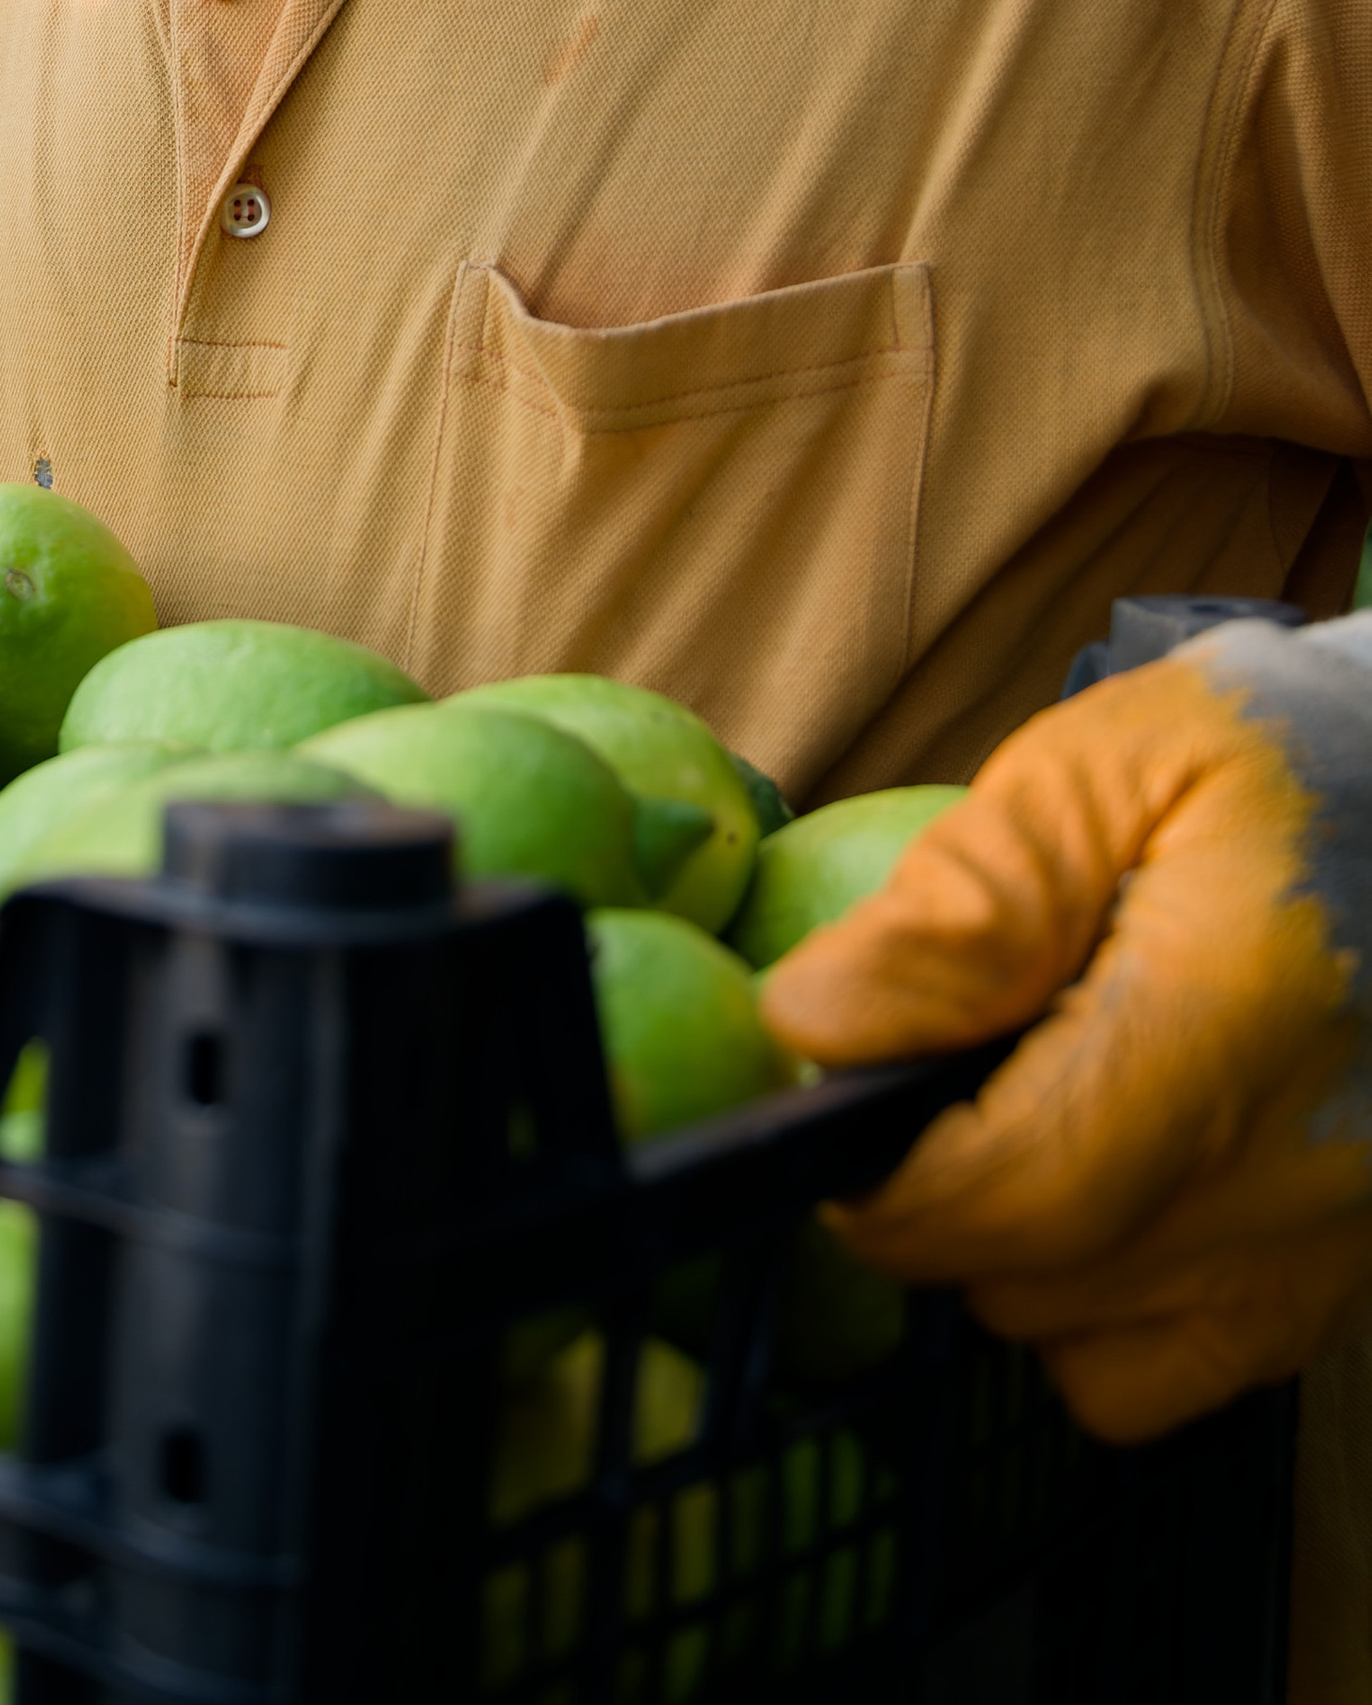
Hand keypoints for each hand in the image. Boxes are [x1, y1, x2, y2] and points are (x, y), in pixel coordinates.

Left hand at [760, 630, 1371, 1442]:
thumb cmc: (1276, 755)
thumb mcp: (1112, 764)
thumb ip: (965, 896)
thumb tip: (811, 1023)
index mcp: (1227, 1028)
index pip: (1008, 1192)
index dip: (877, 1164)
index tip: (831, 1070)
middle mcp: (1295, 1182)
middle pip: (1022, 1275)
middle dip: (922, 1182)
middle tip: (928, 1054)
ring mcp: (1326, 1255)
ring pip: (1071, 1341)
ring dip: (1002, 1242)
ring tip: (1024, 1095)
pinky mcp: (1335, 1290)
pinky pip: (1155, 1375)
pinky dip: (1090, 1306)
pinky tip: (1094, 1176)